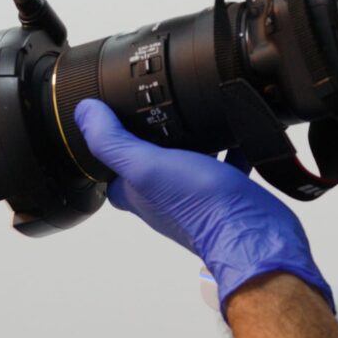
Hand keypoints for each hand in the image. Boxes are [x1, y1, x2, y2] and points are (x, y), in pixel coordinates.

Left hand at [73, 100, 331, 310]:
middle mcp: (162, 196)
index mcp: (137, 192)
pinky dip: (226, 147)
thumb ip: (112, 142)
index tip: (111, 115)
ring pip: (185, 160)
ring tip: (193, 112)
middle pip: (148, 161)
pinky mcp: (225, 191)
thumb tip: (84, 113)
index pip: (110, 167)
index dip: (107, 142)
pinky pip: (223, 163)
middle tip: (155, 105)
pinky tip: (233, 131)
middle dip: (151, 135)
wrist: (253, 232)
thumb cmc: (201, 207)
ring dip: (188, 139)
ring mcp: (194, 195)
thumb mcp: (146, 165)